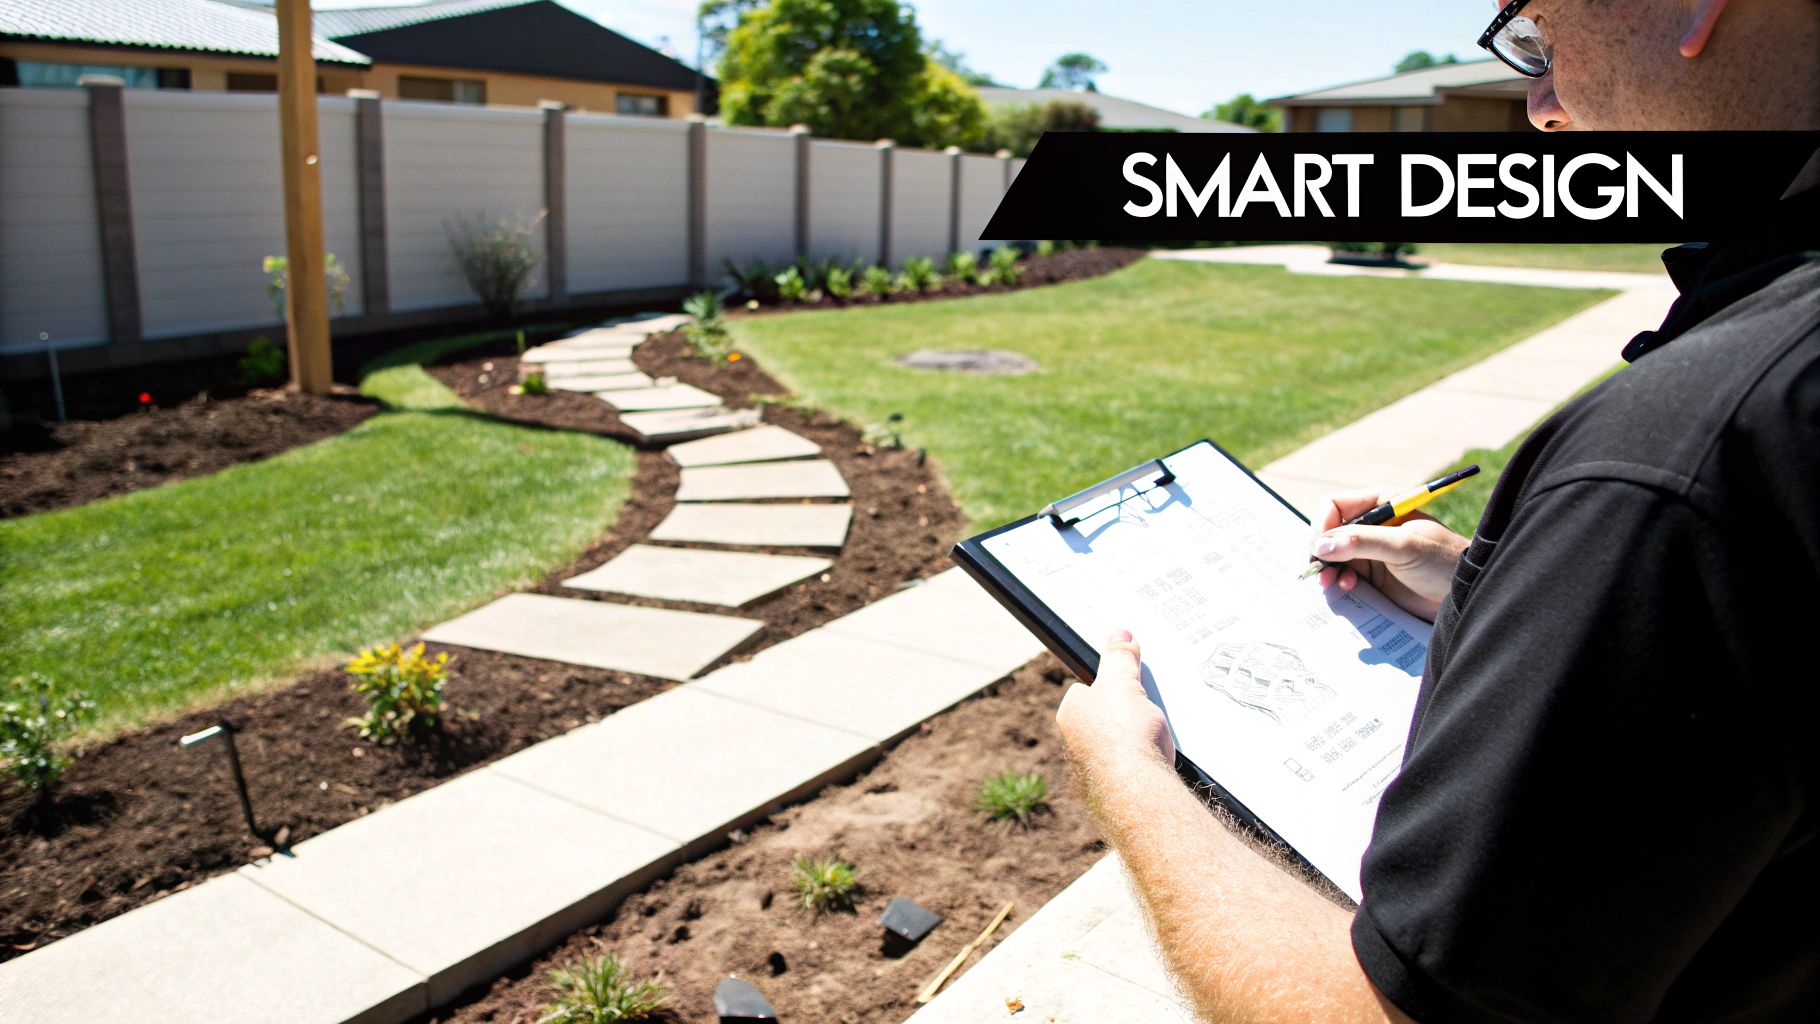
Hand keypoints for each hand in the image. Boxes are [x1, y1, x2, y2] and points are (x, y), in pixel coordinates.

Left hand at [1057, 630, 1174, 779]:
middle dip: (1126, 714)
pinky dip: (1142, 764)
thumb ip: (1120, 658)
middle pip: (1105, 717)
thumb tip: (1119, 634)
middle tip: (1148, 712)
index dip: (1112, 685)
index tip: (1131, 686)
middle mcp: (1074, 743)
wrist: (1136, 791)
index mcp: (1071, 714)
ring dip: (1136, 739)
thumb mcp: (1123, 684)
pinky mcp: (1111, 790)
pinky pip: (1129, 768)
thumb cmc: (1123, 735)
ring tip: (1156, 736)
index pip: (1087, 690)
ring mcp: (1091, 768)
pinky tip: (1156, 761)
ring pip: (1118, 744)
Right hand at [1309, 486, 1469, 622]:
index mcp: (1380, 505)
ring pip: (1331, 556)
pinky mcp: (1372, 576)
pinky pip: (1342, 576)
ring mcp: (1370, 552)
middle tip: (1320, 571)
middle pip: (1327, 531)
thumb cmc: (1443, 560)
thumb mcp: (1404, 546)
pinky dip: (1338, 582)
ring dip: (1327, 569)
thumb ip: (1362, 542)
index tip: (1320, 548)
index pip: (1334, 505)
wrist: (1465, 593)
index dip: (1322, 524)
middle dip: (1320, 551)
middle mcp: (1371, 526)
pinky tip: (1348, 589)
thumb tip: (1321, 546)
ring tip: (1331, 583)